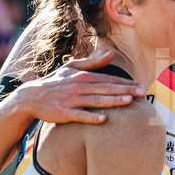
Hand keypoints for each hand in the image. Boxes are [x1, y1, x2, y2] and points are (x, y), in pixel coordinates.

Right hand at [16, 52, 148, 123]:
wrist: (31, 97)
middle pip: (107, 89)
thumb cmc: (55, 82)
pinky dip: (91, 117)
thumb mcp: (72, 67)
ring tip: (129, 102)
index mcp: (83, 76)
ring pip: (96, 101)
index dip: (127, 83)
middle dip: (126, 90)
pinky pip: (80, 115)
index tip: (143, 86)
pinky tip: (104, 119)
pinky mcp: (64, 113)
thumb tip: (111, 55)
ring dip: (113, 101)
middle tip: (143, 93)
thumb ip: (93, 63)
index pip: (110, 80)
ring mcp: (71, 100)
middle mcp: (79, 86)